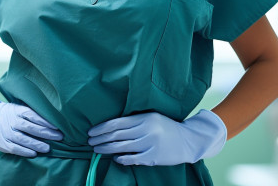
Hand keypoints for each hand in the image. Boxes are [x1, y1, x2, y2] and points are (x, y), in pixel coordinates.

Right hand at [0, 83, 63, 156]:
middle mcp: (13, 121)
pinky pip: (14, 148)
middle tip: (59, 136)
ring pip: (23, 139)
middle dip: (46, 132)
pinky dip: (24, 151)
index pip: (34, 115)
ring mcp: (7, 132)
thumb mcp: (18, 108)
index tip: (57, 125)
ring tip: (48, 148)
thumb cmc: (8, 114)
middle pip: (31, 127)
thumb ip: (31, 112)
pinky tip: (34, 154)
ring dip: (36, 144)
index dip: (45, 121)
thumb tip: (50, 114)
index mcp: (18, 111)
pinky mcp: (3, 142)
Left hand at [87, 109, 226, 165]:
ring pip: (122, 147)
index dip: (102, 127)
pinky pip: (133, 159)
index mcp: (145, 118)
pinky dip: (122, 158)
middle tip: (89, 141)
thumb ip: (135, 121)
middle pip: (118, 135)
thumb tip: (112, 126)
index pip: (118, 122)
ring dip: (107, 149)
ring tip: (97, 150)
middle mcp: (147, 130)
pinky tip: (114, 158)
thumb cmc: (166, 127)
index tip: (91, 131)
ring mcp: (150, 145)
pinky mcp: (153, 158)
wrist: (188, 140)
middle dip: (101, 139)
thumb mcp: (151, 117)